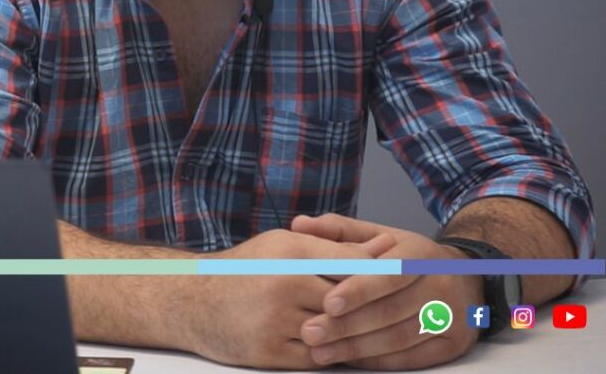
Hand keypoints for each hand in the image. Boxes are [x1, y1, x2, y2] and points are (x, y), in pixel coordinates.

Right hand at [183, 228, 396, 369]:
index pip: (352, 262)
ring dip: (361, 335)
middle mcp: (283, 284)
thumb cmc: (243, 269)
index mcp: (289, 251)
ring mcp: (276, 321)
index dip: (386, 272)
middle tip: (412, 309)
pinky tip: (349, 349)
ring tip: (386, 331)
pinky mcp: (269, 353)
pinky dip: (336, 355)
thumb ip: (331, 247)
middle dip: (379, 307)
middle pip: (349, 301)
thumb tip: (383, 249)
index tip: (415, 275)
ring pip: (337, 333)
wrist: (191, 301)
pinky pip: (318, 359)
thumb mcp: (282, 246)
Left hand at [291, 214, 482, 369]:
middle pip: (391, 310)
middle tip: (311, 333)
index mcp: (421, 254)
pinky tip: (349, 360)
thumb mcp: (379, 235)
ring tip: (320, 352)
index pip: (391, 274)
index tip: (328, 303)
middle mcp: (441, 284)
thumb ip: (337, 230)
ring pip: (400, 338)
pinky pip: (412, 358)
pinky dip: (378, 361)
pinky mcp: (454, 344)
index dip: (360, 290)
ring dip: (357, 348)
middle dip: (347, 325)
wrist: (466, 278)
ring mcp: (452, 317)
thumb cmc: (408, 256)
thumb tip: (298, 224)